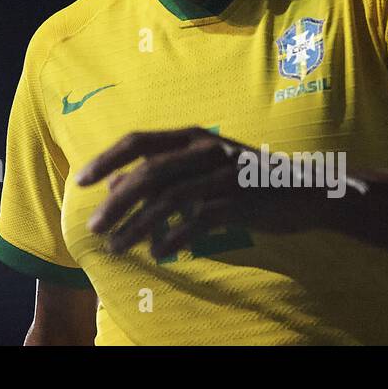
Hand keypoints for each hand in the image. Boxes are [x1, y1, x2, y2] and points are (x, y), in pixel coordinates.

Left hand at [74, 127, 339, 258]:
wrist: (305, 190)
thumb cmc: (246, 178)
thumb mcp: (203, 166)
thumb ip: (164, 171)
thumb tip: (117, 185)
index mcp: (192, 136)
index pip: (138, 141)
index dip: (107, 159)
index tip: (82, 181)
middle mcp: (204, 149)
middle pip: (148, 173)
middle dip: (116, 202)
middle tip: (95, 226)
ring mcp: (222, 175)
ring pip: (168, 200)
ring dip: (138, 226)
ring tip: (118, 247)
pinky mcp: (238, 202)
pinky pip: (196, 221)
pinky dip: (172, 237)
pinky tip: (158, 252)